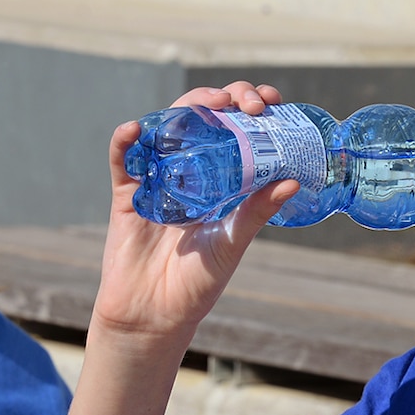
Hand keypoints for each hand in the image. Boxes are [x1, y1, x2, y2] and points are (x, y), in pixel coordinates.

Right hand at [91, 81, 298, 344]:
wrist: (155, 315)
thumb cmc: (197, 284)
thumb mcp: (233, 244)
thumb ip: (255, 211)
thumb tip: (292, 181)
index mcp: (219, 181)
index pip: (236, 131)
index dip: (250, 109)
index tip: (270, 103)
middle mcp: (188, 172)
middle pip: (201, 118)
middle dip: (223, 99)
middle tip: (244, 102)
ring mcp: (156, 179)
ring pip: (165, 128)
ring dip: (183, 108)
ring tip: (206, 103)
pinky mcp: (126, 195)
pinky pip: (123, 160)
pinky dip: (126, 140)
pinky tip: (137, 129)